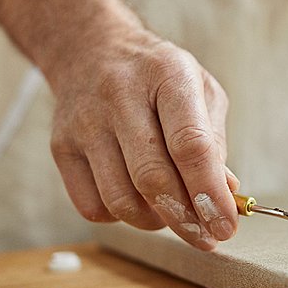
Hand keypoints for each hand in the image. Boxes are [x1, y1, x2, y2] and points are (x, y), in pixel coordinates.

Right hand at [0, 0, 238, 249]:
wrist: (92, 50)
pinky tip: (137, 198)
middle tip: (206, 238)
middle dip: (185, 219)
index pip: (190, 144)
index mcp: (168, 74)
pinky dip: (122, 216)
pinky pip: (93, 207)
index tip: (225, 227)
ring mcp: (85, 122)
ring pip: (121, 200)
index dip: (209, 193)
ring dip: (155, 221)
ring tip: (172, 211)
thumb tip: (224, 196)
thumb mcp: (199, 91)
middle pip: (152, 178)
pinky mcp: (61, 147)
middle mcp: (120, 95)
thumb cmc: (158, 78)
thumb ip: (214, 142)